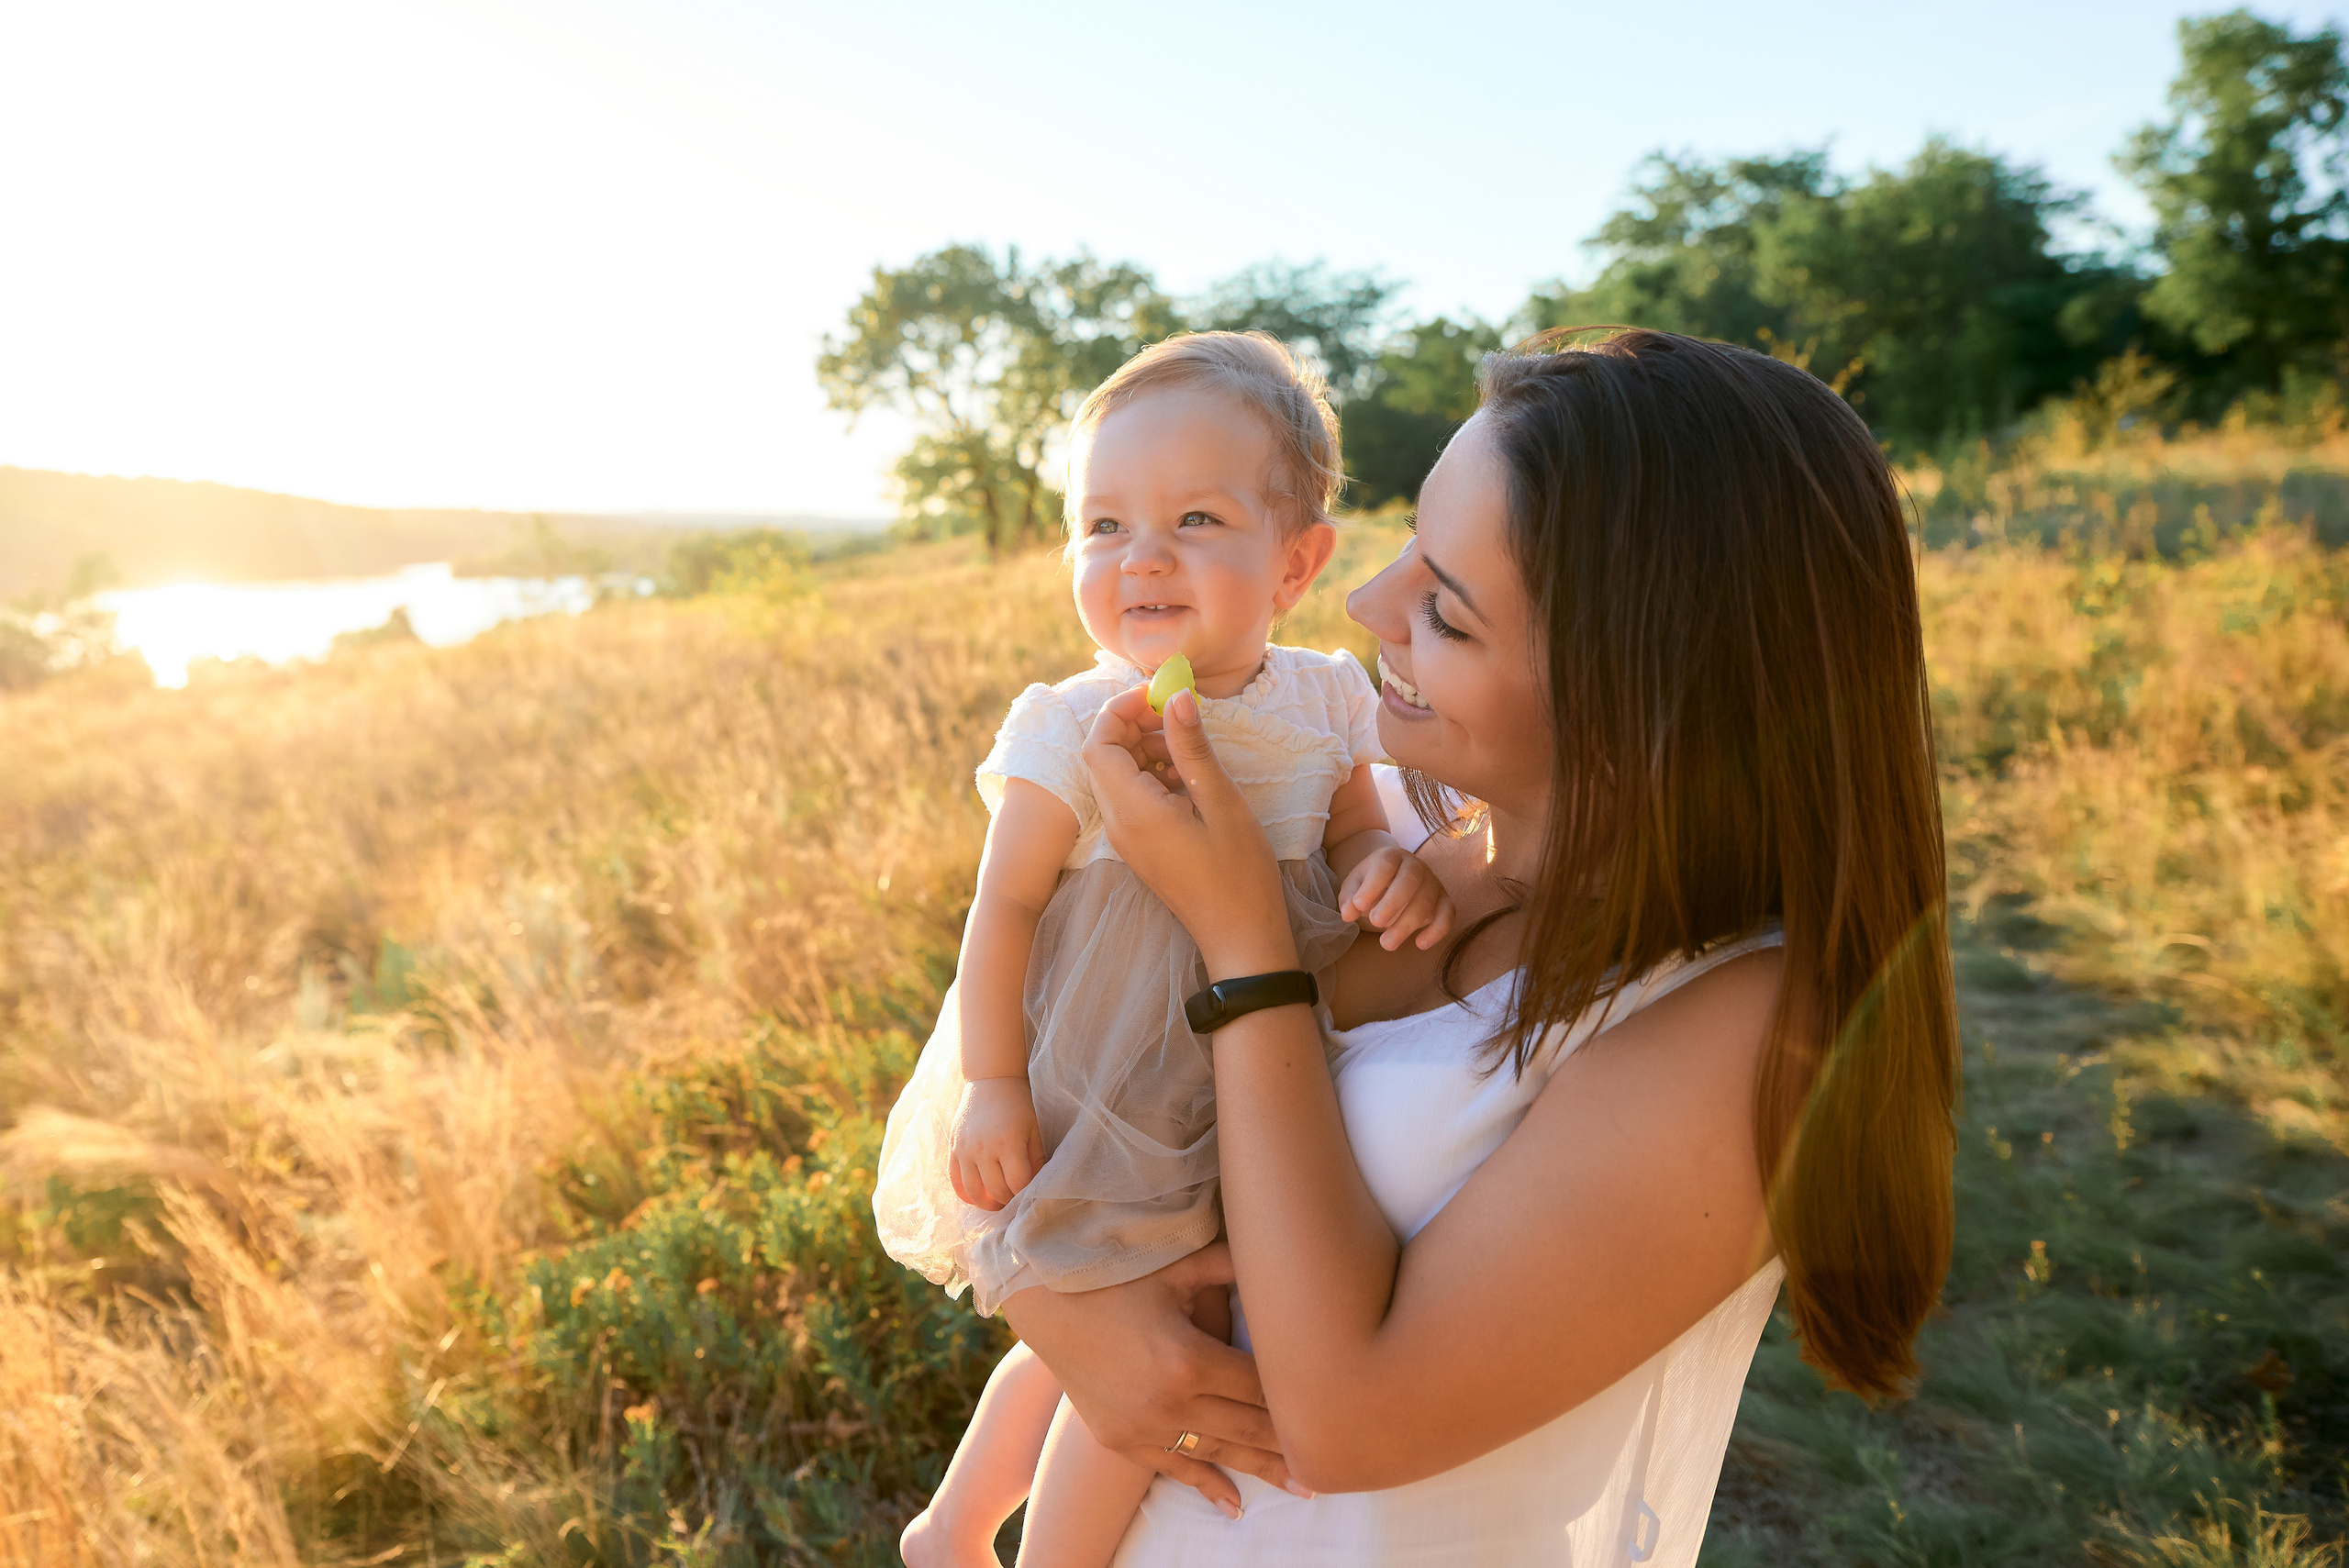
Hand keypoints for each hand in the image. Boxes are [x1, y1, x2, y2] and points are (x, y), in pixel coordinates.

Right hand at [948, 1077, 1045, 1210]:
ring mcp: (965, 1149)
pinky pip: (955, 1180)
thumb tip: (1037, 1186)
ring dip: (987, 1203)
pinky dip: (965, 1194)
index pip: (1017, 1183)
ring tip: (997, 1203)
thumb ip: (1036, 1159)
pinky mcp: (953, 1148)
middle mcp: (983, 1148)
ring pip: (973, 1191)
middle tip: (1016, 1198)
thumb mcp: (1034, 1128)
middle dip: (1009, 1199)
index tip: (1030, 1192)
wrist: (990, 1081)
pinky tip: (977, 1197)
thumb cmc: (1018, 1104)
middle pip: (996, 1190)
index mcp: (1008, 1142)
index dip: (1025, 1193)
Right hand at [1002, 1244, 1309, 1514]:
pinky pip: (1174, 1470)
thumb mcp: (1177, 1266)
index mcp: (1189, 1358)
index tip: (1332, 1408)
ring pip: (1218, 1456)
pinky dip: (1208, 1487)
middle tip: (1335, 1464)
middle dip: (1293, 1447)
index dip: (1297, 1399)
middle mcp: (1168, 1402)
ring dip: (1262, 1471)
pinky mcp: (1120, 1440)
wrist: (1043, 1303)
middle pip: (1249, 1429)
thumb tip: (1280, 1253)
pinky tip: (1236, 1507)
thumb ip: (1231, 1266)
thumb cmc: (1115, 1275)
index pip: (1260, 1387)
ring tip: (1304, 1489)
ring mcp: (1142, 1427)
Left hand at [1083, 686, 1300, 979]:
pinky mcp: (1141, 847)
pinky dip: (1154, 776)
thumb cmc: (1238, 873)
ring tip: (1190, 745)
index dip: (1121, 711)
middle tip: (1177, 713)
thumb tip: (1176, 698)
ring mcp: (1127, 838)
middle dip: (1134, 726)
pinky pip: (1132, 798)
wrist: (1239, 936)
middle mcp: (1119, 824)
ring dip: (1146, 750)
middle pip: (1104, 757)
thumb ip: (1192, 748)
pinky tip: (1191, 778)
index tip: (1159, 695)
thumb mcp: (1220, 802)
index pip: (1099, 744)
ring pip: (1118, 776)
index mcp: (1132, 810)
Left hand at [1339, 845, 1458, 951]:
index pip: (1385, 865)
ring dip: (1408, 923)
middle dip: (1392, 903)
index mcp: (1391, 856)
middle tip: (1375, 922)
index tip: (1359, 905)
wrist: (1395, 882)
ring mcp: (1433, 882)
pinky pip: (1448, 914)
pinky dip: (1437, 930)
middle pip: (1410, 879)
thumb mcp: (1356, 887)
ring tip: (1387, 944)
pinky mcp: (1444, 900)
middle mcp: (1416, 866)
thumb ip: (1349, 898)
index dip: (1373, 885)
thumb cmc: (1373, 884)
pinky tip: (1420, 944)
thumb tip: (1349, 914)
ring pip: (1427, 900)